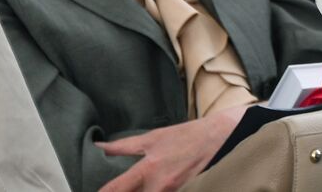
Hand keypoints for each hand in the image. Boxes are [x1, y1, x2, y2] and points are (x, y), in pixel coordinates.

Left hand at [96, 104, 247, 191]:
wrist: (222, 136)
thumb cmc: (187, 135)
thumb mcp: (154, 137)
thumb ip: (124, 146)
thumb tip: (99, 147)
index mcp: (148, 168)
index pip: (115, 190)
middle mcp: (160, 186)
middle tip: (124, 188)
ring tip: (146, 186)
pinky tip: (159, 189)